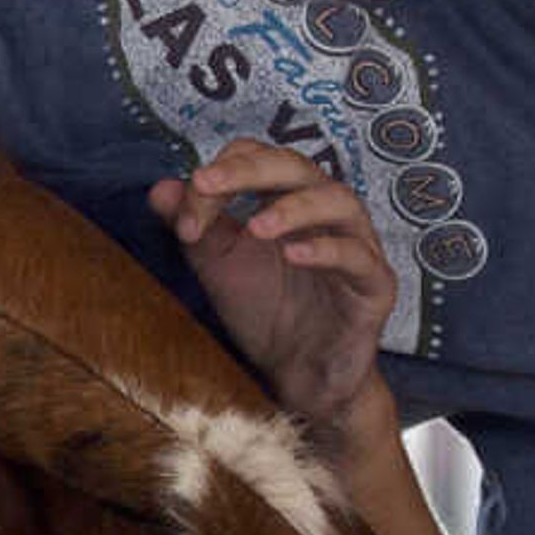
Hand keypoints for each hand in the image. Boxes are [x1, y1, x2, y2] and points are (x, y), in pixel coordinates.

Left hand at [148, 138, 396, 431]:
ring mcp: (356, 246)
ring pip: (339, 202)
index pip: (258, 159)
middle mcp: (325, 214)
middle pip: (299, 167)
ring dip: (293, 207)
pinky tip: (292, 256)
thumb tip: (159, 188)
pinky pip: (359, 257)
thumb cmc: (265, 312)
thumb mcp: (217, 268)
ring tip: (255, 226)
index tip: (184, 217)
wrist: (299, 375)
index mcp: (287, 200)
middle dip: (251, 170)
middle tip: (207, 184)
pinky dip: (326, 251)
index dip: (220, 174)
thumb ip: (193, 227)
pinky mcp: (375, 286)